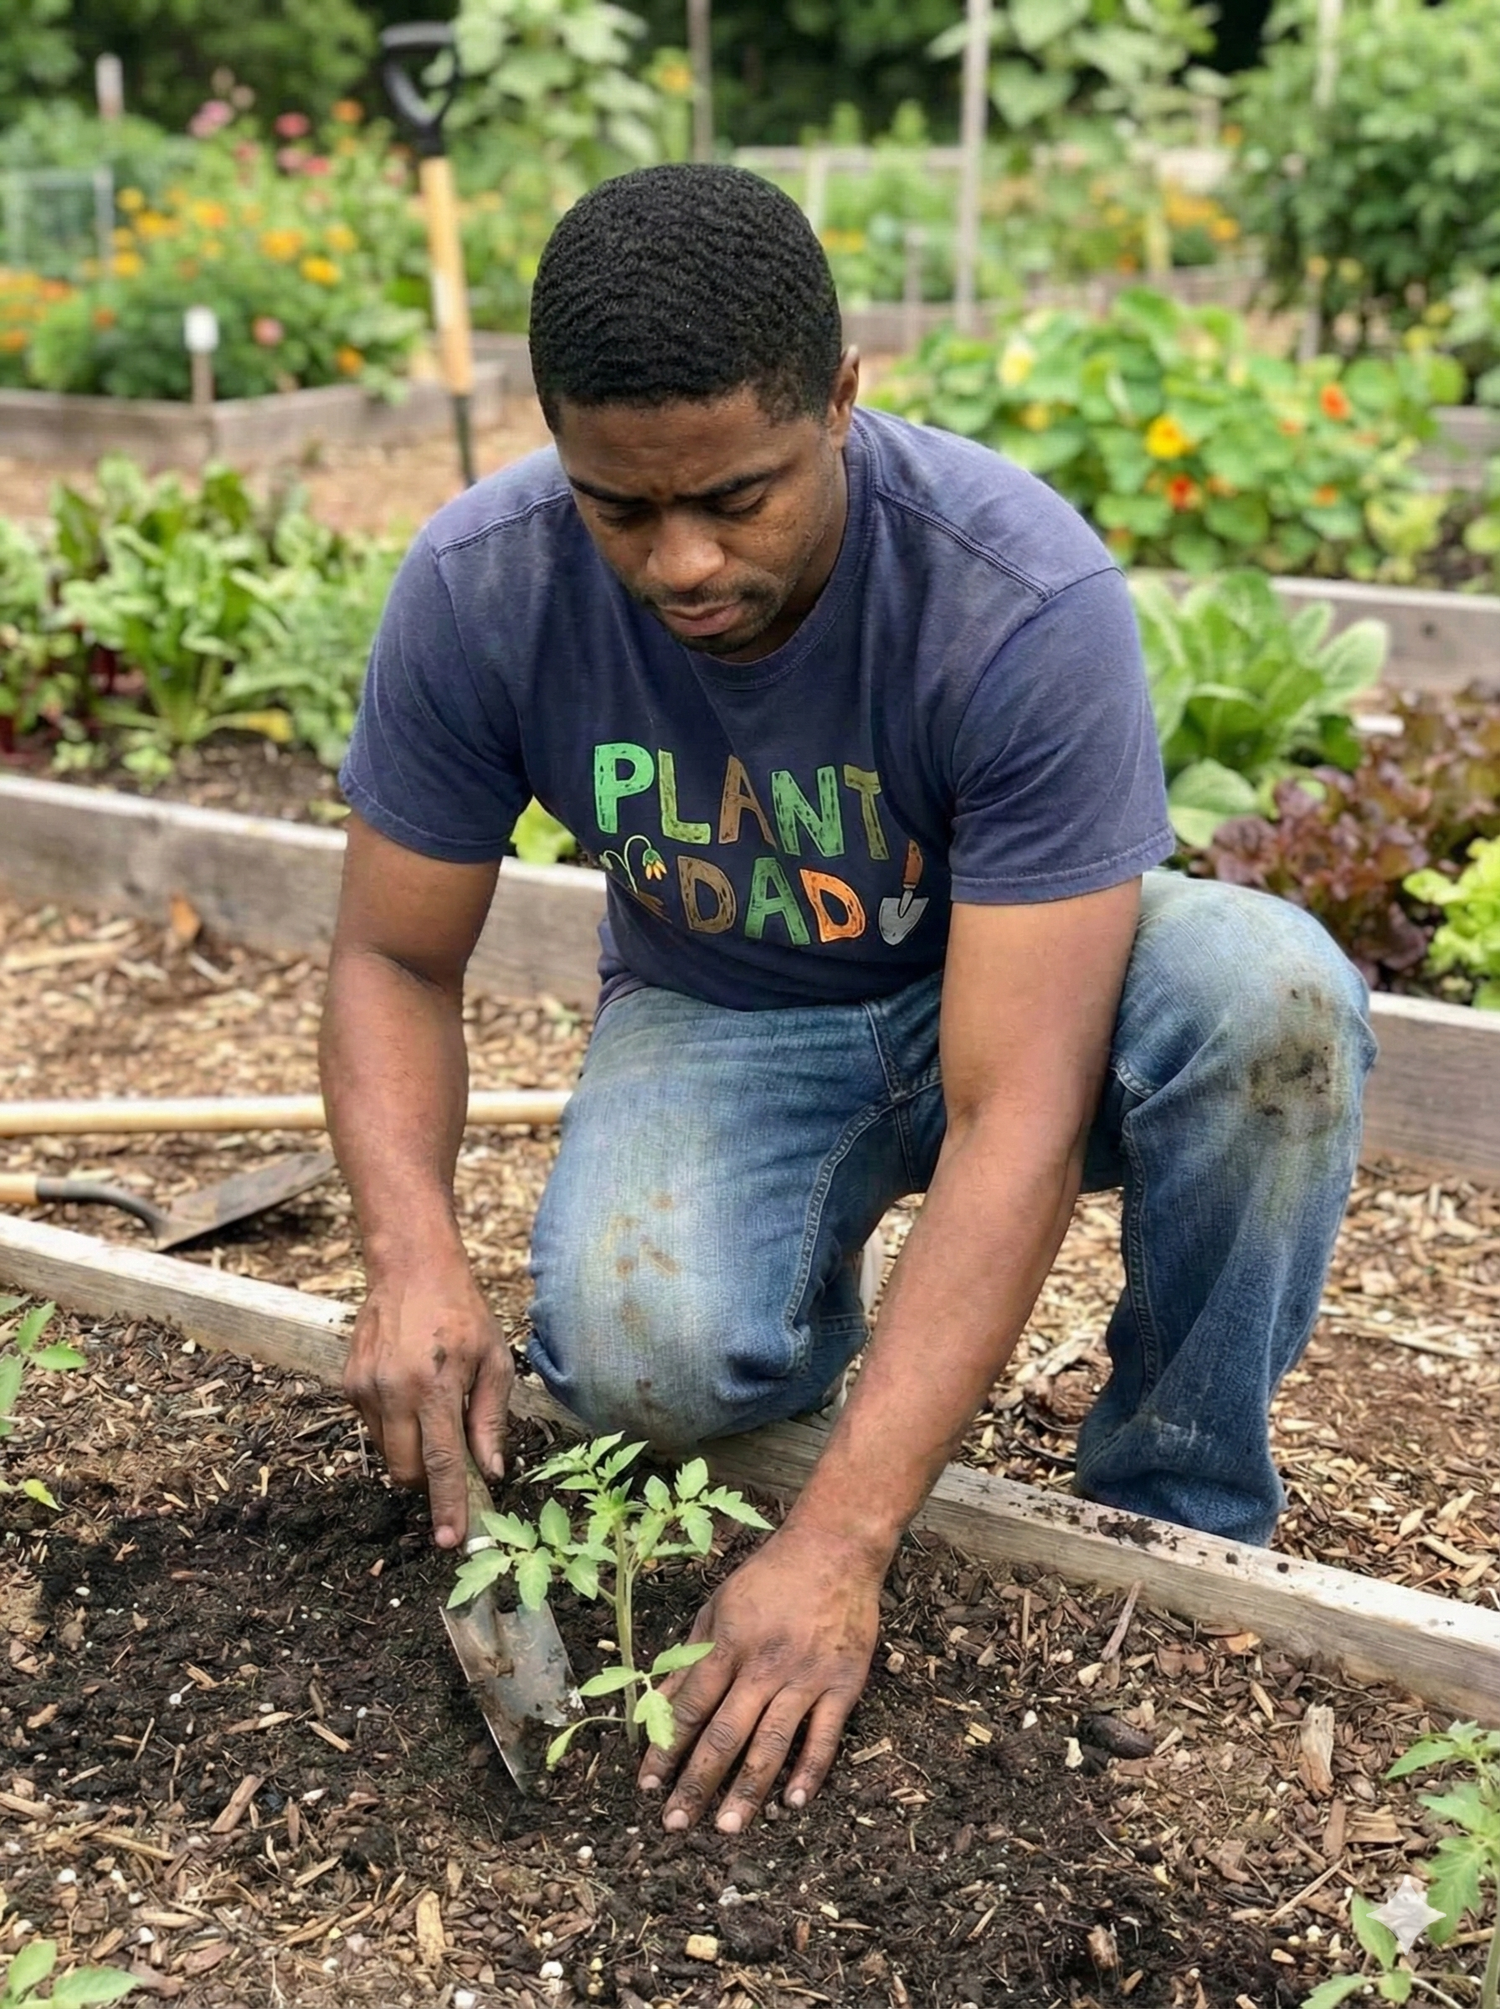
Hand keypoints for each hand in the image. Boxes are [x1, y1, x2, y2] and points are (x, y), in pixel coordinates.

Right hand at [343, 1264, 511, 1547]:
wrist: (411, 1270)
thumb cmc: (463, 1314)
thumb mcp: (495, 1361)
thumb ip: (491, 1420)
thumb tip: (491, 1471)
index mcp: (435, 1387)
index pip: (442, 1462)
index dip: (447, 1505)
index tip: (451, 1540)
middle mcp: (393, 1391)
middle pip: (406, 1470)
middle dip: (428, 1481)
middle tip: (451, 1459)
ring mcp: (365, 1389)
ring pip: (387, 1453)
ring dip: (411, 1448)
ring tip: (431, 1405)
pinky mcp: (348, 1385)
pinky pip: (373, 1428)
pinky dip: (394, 1424)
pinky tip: (409, 1389)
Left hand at [636, 1520, 885, 1832]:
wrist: (835, 1550)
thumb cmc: (769, 1578)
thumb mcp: (718, 1607)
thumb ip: (690, 1656)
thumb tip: (656, 1698)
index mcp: (729, 1643)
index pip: (688, 1707)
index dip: (664, 1748)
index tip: (646, 1785)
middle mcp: (765, 1664)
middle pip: (724, 1734)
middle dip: (696, 1783)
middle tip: (675, 1823)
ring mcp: (806, 1677)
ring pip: (771, 1743)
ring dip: (747, 1790)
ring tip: (726, 1828)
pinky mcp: (843, 1684)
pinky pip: (825, 1736)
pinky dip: (809, 1772)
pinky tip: (793, 1803)